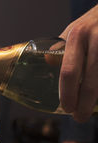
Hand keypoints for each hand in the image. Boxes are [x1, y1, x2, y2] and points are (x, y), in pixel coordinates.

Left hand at [59, 4, 97, 121]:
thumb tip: (48, 64)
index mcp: (77, 36)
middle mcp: (96, 40)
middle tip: (79, 117)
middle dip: (84, 104)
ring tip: (89, 111)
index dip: (67, 93)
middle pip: (90, 83)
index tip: (67, 108)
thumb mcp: (73, 31)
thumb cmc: (92, 24)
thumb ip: (61, 49)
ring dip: (95, 100)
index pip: (69, 71)